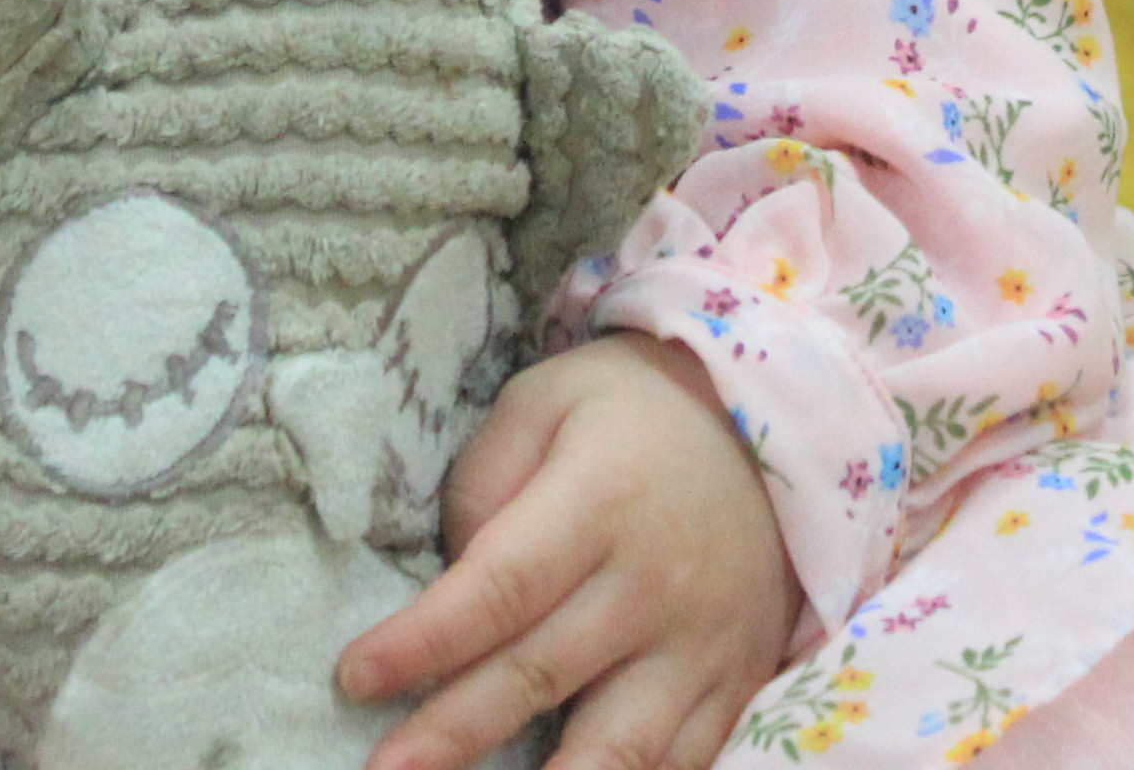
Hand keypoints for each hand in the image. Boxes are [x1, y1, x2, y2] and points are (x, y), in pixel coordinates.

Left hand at [342, 337, 798, 769]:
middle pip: (541, 674)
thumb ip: (485, 482)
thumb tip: (448, 576)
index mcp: (601, 501)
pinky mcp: (736, 685)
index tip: (356, 676)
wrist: (776, 429)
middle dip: (453, 732)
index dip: (426, 640)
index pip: (501, 585)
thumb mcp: (548, 400)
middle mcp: (655, 584)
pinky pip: (683, 765)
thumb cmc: (634, 413)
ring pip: (618, 747)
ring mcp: (703, 646)